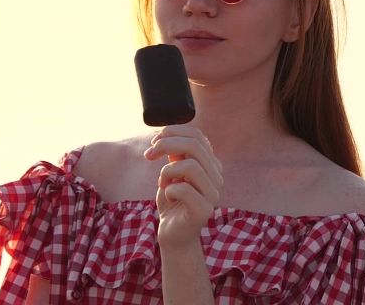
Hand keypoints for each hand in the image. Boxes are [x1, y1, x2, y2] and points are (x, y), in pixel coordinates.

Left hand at [144, 125, 223, 250]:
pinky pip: (182, 189)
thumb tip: (167, 134)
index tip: (153, 142)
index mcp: (210, 164)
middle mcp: (216, 176)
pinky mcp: (203, 210)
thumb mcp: (172, 172)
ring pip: (190, 166)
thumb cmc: (172, 201)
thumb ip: (175, 155)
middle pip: (194, 145)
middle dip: (165, 145)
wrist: (173, 234)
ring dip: (167, 171)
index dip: (172, 132)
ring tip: (163, 182)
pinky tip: (168, 196)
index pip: (197, 135)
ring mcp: (213, 193)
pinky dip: (168, 190)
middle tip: (149, 155)